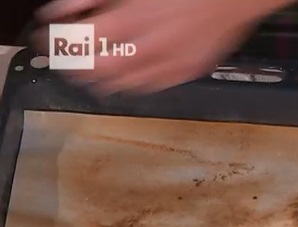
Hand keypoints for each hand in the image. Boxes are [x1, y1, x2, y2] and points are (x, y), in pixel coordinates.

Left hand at [34, 0, 292, 93]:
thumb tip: (67, 10)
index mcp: (133, 20)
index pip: (80, 42)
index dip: (57, 42)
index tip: (47, 39)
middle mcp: (151, 47)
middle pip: (99, 70)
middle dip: (75, 66)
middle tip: (65, 59)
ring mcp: (173, 63)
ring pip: (125, 84)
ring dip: (101, 79)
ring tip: (90, 72)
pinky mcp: (190, 70)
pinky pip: (154, 85)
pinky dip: (133, 84)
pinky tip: (126, 77)